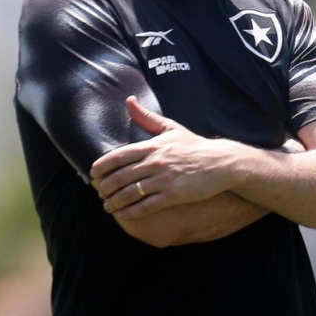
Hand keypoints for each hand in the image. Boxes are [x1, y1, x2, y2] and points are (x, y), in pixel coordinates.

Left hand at [89, 96, 237, 217]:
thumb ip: (147, 117)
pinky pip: (146, 206)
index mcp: (153, 146)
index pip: (119, 156)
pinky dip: (131, 212)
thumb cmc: (195, 146)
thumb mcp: (171, 128)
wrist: (221, 163)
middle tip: (99, 192)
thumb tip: (129, 100)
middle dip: (105, 187)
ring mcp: (165, 179)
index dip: (102, 166)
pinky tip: (124, 215)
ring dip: (114, 201)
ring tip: (107, 206)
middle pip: (121, 176)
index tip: (93, 174)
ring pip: (131, 193)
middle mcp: (156, 162)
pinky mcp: (174, 195)